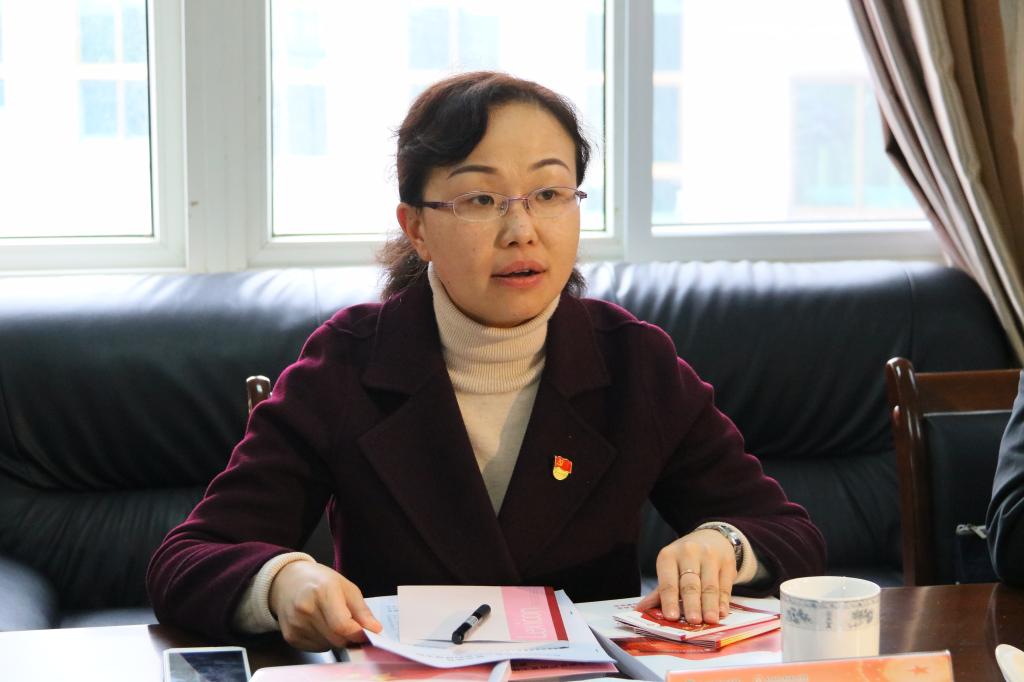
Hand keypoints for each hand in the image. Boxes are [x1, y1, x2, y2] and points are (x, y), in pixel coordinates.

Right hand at [268, 561, 382, 650]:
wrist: (287, 581)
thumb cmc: (319, 581)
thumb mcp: (346, 586)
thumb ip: (362, 610)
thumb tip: (375, 629)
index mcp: (323, 591)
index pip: (343, 625)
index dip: (358, 633)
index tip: (366, 632)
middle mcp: (306, 609)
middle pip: (337, 639)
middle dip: (349, 637)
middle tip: (351, 625)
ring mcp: (296, 624)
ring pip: (328, 646)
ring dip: (336, 638)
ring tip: (330, 620)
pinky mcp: (290, 636)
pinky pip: (316, 648)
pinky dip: (323, 641)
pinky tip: (318, 625)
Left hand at [635, 528, 736, 625]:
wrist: (712, 538)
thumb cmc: (686, 560)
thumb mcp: (670, 569)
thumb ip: (659, 592)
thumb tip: (641, 610)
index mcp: (669, 556)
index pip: (668, 582)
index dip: (669, 600)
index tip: (671, 617)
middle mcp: (689, 553)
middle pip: (690, 584)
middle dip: (691, 603)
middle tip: (693, 620)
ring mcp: (709, 556)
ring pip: (709, 585)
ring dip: (709, 605)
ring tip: (710, 620)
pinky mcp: (727, 563)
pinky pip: (724, 585)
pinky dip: (723, 601)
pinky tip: (722, 612)